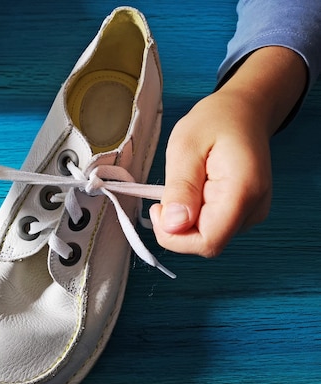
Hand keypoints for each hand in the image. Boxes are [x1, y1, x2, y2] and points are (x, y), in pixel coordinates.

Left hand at [150, 46, 306, 256]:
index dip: (175, 236)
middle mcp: (253, 209)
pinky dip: (195, 214)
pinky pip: (212, 227)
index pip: (207, 242)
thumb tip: (173, 226)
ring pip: (207, 237)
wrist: (243, 112)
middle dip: (178, 226)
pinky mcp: (244, 214)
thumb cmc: (215, 122)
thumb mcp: (185, 146)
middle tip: (171, 189)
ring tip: (190, 181)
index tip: (159, 207)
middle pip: (206, 243)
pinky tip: (197, 188)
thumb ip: (180, 187)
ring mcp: (252, 214)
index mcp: (242, 192)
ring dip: (186, 218)